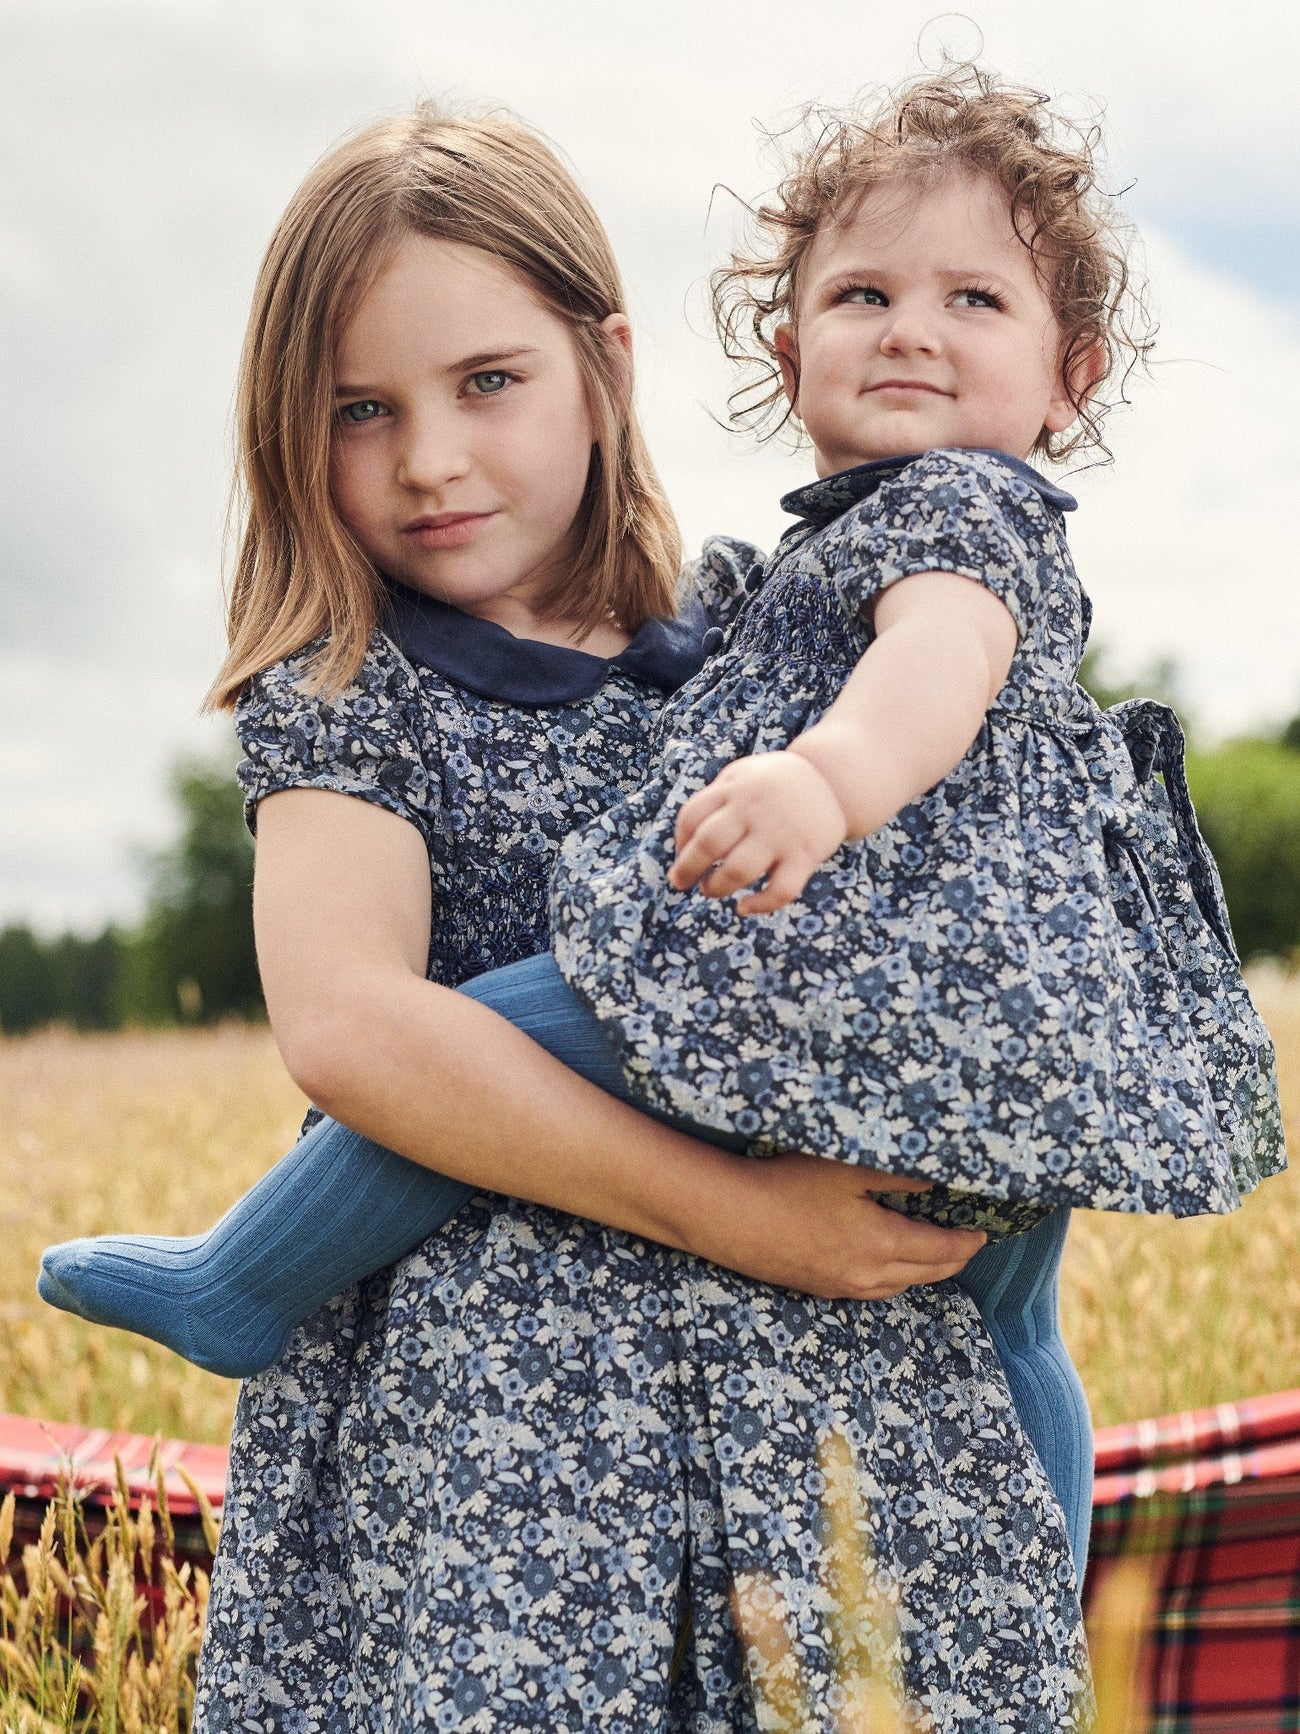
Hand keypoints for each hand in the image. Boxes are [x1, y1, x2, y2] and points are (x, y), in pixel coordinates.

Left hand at [669, 751, 847, 913]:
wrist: (833, 780)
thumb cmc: (775, 783)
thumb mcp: (744, 774)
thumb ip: (716, 799)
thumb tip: (683, 844)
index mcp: (736, 788)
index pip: (692, 817)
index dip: (679, 841)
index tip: (681, 855)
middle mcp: (755, 810)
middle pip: (708, 844)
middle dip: (687, 868)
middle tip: (680, 882)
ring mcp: (781, 834)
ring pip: (738, 871)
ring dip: (716, 887)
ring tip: (709, 890)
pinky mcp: (805, 855)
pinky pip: (780, 890)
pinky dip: (759, 905)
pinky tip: (743, 907)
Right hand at [685, 1152, 984, 1299]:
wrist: (729, 1215)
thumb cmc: (787, 1184)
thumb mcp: (848, 1169)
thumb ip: (896, 1176)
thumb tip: (934, 1183)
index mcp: (881, 1244)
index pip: (940, 1250)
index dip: (966, 1242)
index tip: (984, 1233)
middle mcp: (866, 1275)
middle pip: (925, 1275)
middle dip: (952, 1261)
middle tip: (968, 1246)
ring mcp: (840, 1286)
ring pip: (897, 1288)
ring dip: (922, 1274)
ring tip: (933, 1257)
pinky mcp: (816, 1288)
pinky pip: (869, 1291)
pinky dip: (891, 1281)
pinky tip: (884, 1267)